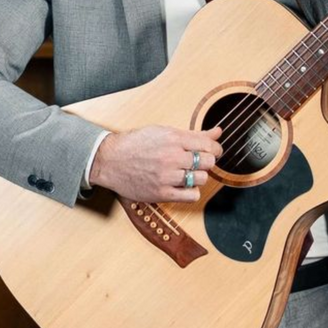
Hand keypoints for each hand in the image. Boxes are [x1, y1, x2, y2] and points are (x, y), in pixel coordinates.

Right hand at [90, 125, 222, 205]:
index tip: (211, 151)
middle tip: (198, 162)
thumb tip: (218, 132)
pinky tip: (182, 186)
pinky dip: (191, 191)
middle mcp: (171, 156)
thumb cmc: (134, 144)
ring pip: (201, 179)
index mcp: (173, 138)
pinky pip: (191, 196)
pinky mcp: (161, 193)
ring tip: (186, 173)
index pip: (209, 145)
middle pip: (208, 162)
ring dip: (197, 177)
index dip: (215, 149)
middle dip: (207, 162)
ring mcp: (166, 176)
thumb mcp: (163, 132)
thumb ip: (192, 134)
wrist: (108, 160)